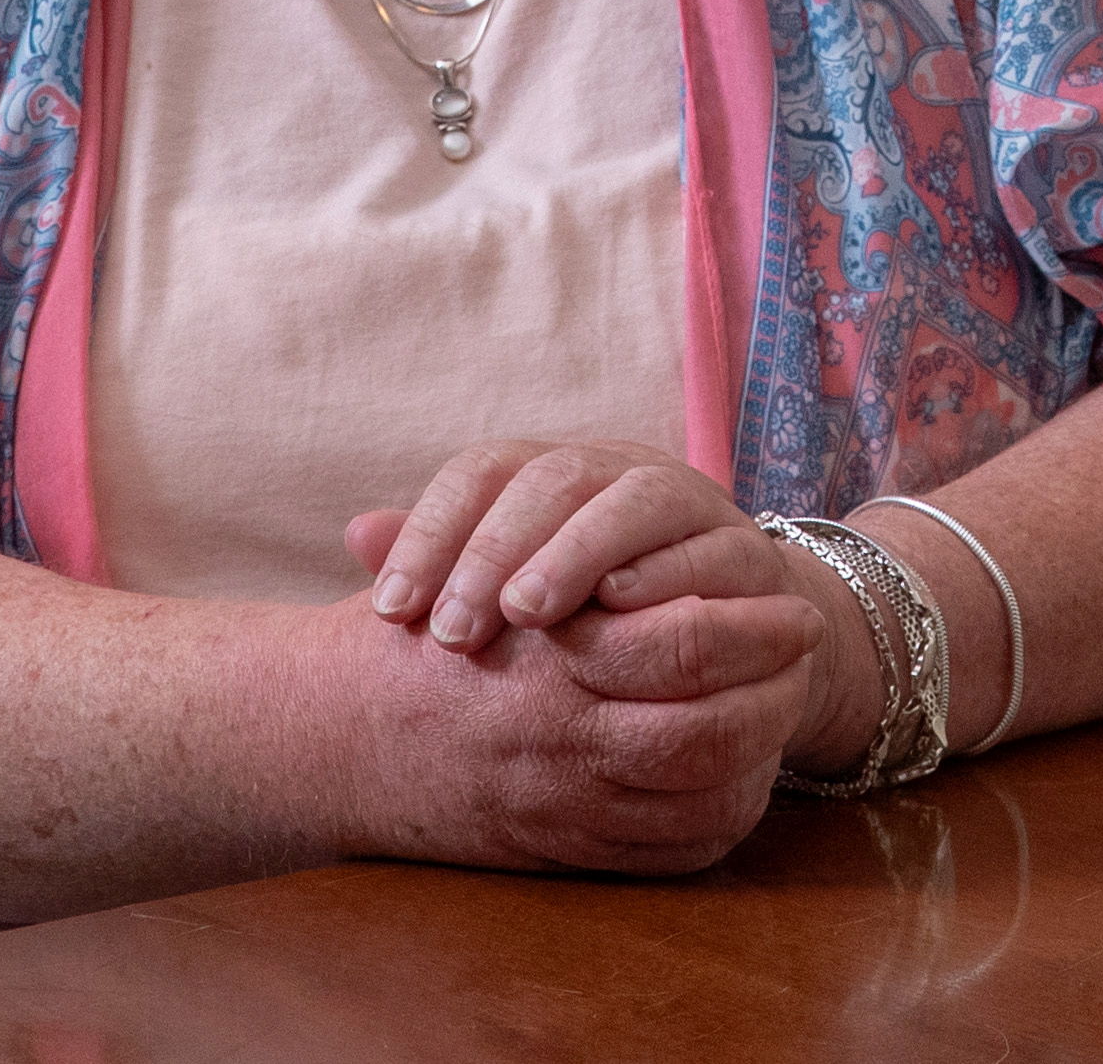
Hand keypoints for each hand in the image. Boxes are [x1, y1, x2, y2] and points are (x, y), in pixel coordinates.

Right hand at [300, 560, 816, 873]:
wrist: (325, 747)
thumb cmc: (398, 643)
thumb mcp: (457, 565)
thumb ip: (524, 530)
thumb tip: (609, 507)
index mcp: (542, 660)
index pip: (682, 643)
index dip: (754, 626)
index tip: (793, 604)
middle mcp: (559, 739)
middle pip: (706, 724)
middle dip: (774, 685)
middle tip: (808, 645)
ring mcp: (564, 805)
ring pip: (699, 789)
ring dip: (761, 745)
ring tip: (788, 699)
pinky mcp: (566, 851)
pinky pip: (672, 846)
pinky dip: (724, 807)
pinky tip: (745, 767)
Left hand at [349, 437, 773, 655]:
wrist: (731, 628)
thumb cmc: (600, 612)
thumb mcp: (519, 588)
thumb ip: (446, 561)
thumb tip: (354, 533)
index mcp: (555, 473)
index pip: (483, 472)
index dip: (432, 531)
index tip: (390, 609)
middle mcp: (621, 472)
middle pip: (554, 479)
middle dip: (496, 551)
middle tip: (453, 630)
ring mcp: (691, 504)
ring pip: (635, 499)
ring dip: (577, 553)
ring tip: (526, 614)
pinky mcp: (748, 550)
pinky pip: (710, 546)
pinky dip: (666, 573)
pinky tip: (620, 610)